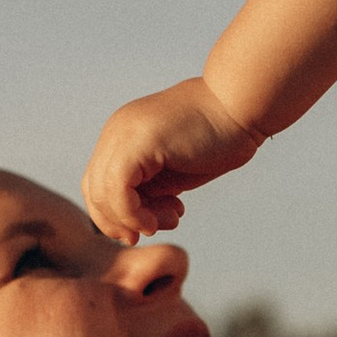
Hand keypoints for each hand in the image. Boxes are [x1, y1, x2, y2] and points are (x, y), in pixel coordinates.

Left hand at [82, 79, 263, 242]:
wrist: (241, 106)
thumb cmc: (219, 136)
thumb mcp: (174, 168)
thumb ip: (151, 186)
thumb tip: (137, 215)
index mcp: (124, 137)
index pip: (99, 183)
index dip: (115, 214)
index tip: (146, 228)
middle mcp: (117, 133)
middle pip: (94, 189)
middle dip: (120, 222)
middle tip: (153, 229)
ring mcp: (123, 135)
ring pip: (101, 193)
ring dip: (132, 220)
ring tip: (168, 221)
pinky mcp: (137, 143)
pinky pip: (117, 190)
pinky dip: (133, 213)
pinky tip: (160, 218)